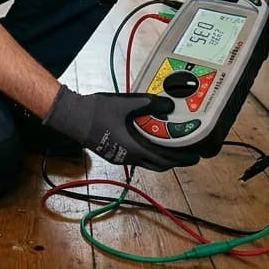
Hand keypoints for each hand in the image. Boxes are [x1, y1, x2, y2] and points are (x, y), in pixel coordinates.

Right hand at [42, 87, 200, 170]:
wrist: (72, 117)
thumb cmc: (97, 111)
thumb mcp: (126, 103)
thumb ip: (150, 104)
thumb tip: (170, 105)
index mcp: (134, 149)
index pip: (164, 159)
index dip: (181, 159)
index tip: (195, 157)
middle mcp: (128, 157)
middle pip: (157, 164)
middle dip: (174, 161)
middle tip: (186, 153)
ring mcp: (119, 157)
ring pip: (146, 161)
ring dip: (160, 157)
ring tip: (171, 146)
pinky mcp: (113, 152)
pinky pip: (136, 156)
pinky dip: (148, 152)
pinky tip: (149, 140)